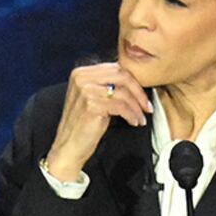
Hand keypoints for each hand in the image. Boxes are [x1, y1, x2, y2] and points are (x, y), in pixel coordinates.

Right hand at [48, 60, 150, 178]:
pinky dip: (132, 115)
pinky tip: (134, 122)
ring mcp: (85, 91)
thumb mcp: (92, 97)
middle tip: (147, 106)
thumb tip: (133, 79)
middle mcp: (81, 78)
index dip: (134, 82)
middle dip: (139, 92)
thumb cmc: (82, 124)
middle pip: (122, 76)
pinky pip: (121, 106)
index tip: (142, 96)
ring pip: (123, 93)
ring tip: (141, 118)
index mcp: (80, 73)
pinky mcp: (91, 105)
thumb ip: (105, 83)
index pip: (116, 68)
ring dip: (136, 107)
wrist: (68, 146)